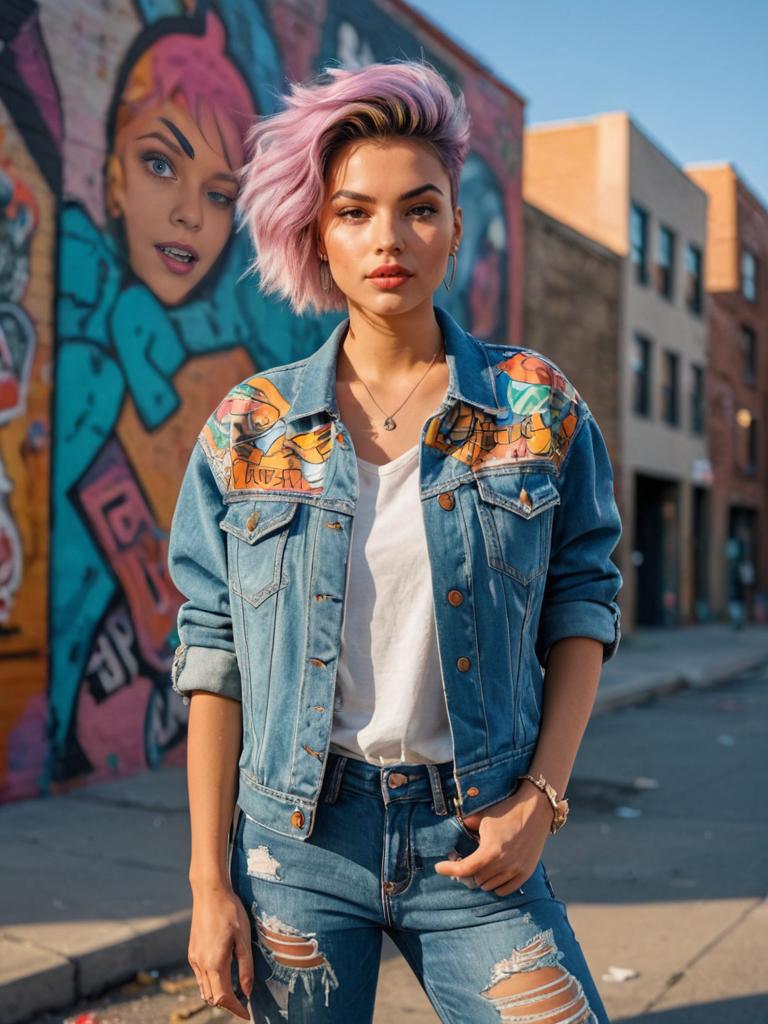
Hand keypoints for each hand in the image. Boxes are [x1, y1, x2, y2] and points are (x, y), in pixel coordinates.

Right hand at [188, 885, 252, 1019]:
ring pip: (204, 989)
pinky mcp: (192, 951)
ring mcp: (194, 958)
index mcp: (215, 962)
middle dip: (227, 1004)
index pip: (224, 997)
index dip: (236, 1009)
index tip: (247, 1014)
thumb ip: (246, 967)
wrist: (209, 892)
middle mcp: (201, 964)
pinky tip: (222, 976)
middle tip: (243, 1004)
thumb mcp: (244, 938)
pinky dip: (210, 984)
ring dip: (217, 995)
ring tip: (234, 993)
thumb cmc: (230, 911)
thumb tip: (248, 991)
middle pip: (212, 997)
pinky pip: (199, 977)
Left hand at [434, 783, 552, 895]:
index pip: (465, 868)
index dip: (449, 870)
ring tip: (483, 863)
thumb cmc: (507, 810)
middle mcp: (504, 864)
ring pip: (489, 886)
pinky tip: (494, 872)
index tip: (439, 867)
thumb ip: (467, 825)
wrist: (535, 810)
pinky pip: (504, 890)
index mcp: (491, 850)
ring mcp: (516, 870)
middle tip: (466, 860)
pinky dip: (496, 884)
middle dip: (469, 870)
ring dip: (482, 877)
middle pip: (476, 879)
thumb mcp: (483, 816)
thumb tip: (455, 829)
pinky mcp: (526, 873)